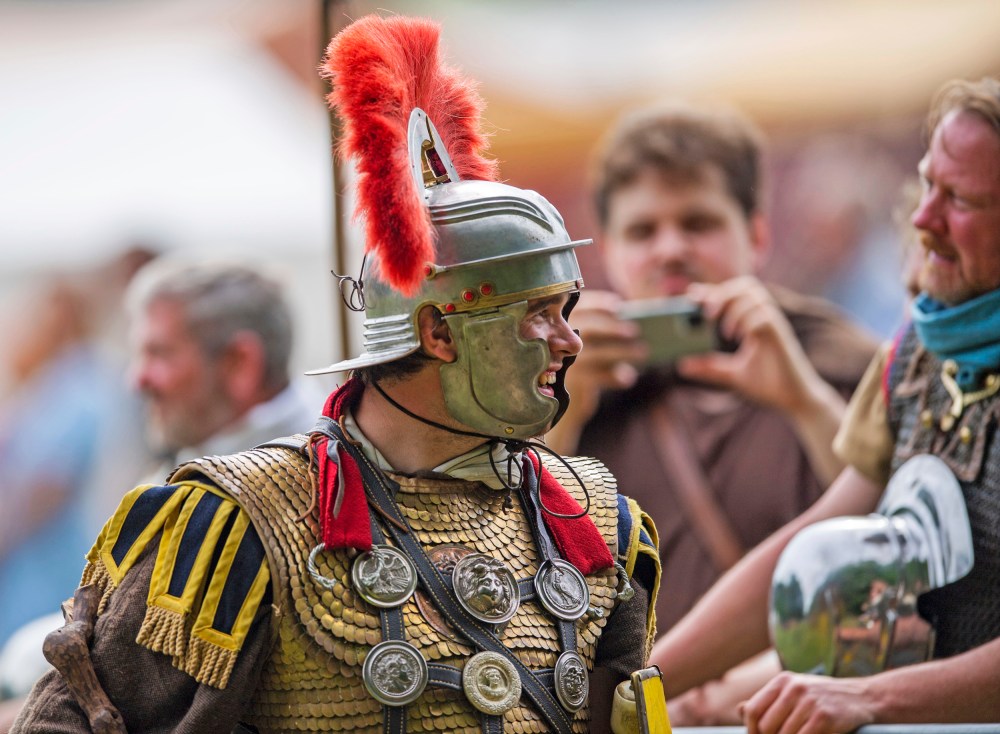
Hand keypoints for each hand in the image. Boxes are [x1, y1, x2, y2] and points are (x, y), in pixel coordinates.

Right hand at [545, 290, 646, 453]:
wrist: (557, 411)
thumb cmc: (578, 373)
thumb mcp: (587, 353)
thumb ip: (600, 338)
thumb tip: (631, 328)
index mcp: (556, 328)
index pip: (577, 310)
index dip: (598, 304)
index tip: (617, 305)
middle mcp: (555, 344)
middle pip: (587, 329)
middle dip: (613, 328)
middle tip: (634, 330)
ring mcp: (562, 364)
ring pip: (596, 353)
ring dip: (622, 352)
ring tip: (642, 352)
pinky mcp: (570, 384)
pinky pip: (598, 377)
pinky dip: (615, 376)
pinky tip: (628, 377)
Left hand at [678, 277, 821, 415]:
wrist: (794, 401)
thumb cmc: (768, 385)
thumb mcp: (731, 376)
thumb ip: (709, 368)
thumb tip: (682, 364)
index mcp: (753, 322)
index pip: (733, 294)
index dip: (713, 291)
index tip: (692, 296)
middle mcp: (765, 318)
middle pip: (746, 285)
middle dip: (723, 292)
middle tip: (706, 313)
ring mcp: (774, 326)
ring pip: (756, 296)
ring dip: (734, 307)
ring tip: (722, 330)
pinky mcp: (782, 337)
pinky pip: (765, 316)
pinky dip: (747, 322)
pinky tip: (737, 337)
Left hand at [741, 672, 873, 733]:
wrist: (863, 697)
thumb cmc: (823, 698)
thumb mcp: (794, 691)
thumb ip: (768, 701)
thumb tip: (740, 709)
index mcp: (782, 681)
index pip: (752, 710)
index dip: (751, 731)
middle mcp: (794, 688)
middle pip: (766, 726)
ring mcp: (809, 702)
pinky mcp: (825, 718)